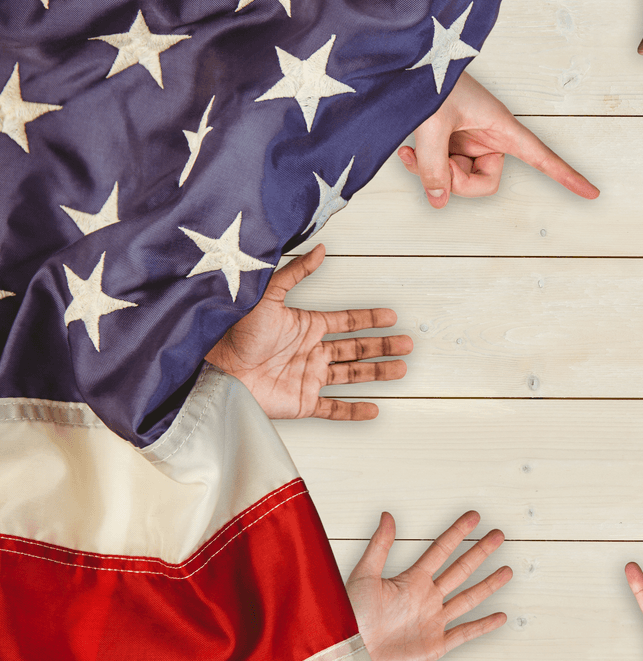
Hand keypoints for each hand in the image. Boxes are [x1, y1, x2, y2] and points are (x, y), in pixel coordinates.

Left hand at [205, 244, 411, 419]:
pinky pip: (333, 408)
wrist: (216, 369)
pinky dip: (354, 410)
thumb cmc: (234, 332)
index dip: (369, 319)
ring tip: (400, 370)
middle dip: (383, 346)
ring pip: (352, 375)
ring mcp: (308, 377)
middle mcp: (311, 352)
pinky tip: (373, 409)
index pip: (346, 322)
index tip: (391, 316)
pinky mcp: (301, 402)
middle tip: (407, 345)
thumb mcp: (268, 296)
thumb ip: (295, 273)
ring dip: (377, 373)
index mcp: (305, 327)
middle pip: (356, 348)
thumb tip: (321, 250)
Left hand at [347, 511, 512, 660]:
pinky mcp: (435, 645)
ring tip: (506, 571)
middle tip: (497, 535)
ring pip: (468, 598)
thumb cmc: (350, 616)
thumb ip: (379, 546)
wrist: (350, 651)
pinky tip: (499, 616)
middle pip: (460, 569)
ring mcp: (433, 621)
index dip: (458, 532)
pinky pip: (465, 633)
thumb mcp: (364, 575)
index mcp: (411, 580)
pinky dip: (483, 625)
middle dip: (480, 552)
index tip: (474, 518)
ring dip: (488, 584)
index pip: (441, 550)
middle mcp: (426, 598)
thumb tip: (388, 516)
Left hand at [398, 72, 598, 208]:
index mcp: (501, 126)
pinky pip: (441, 170)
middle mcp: (488, 137)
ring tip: (415, 150)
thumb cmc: (428, 77)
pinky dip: (423, 167)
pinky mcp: (449, 143)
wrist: (406, 59)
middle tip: (435, 167)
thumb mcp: (431, 123)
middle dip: (457, 181)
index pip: (541, 157)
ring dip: (435, 172)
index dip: (566, 176)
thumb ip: (433, 165)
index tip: (591, 192)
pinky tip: (408, 151)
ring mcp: (468, 142)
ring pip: (459, 180)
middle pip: (485, 182)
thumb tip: (439, 199)